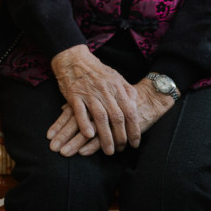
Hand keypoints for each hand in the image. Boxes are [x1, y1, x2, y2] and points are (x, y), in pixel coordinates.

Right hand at [48, 74, 175, 156]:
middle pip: (117, 117)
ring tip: (108, 151)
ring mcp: (90, 93)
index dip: (134, 128)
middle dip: (121, 136)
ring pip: (101, 117)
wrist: (75, 59)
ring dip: (105, 136)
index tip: (135, 143)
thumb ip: (126, 91)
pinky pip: (80, 112)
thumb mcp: (116, 78)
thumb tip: (136, 103)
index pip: (130, 111)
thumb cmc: (97, 71)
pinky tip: (89, 136)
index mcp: (118, 87)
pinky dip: (85, 124)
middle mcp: (106, 91)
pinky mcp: (74, 95)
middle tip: (121, 150)